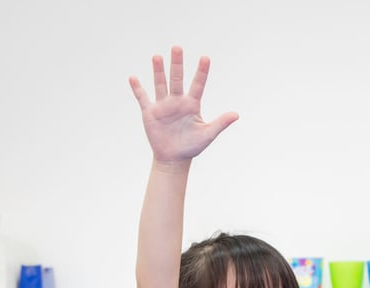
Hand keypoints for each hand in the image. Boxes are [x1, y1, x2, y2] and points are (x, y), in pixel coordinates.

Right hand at [129, 46, 238, 164]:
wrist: (174, 158)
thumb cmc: (192, 146)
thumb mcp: (208, 134)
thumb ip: (221, 123)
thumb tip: (236, 114)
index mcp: (192, 104)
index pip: (198, 84)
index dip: (202, 72)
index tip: (205, 58)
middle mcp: (177, 101)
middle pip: (177, 79)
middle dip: (177, 64)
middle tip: (177, 47)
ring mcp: (163, 105)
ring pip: (160, 84)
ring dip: (158, 71)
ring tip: (157, 57)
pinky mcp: (150, 112)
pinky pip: (142, 98)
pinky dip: (137, 89)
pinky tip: (133, 78)